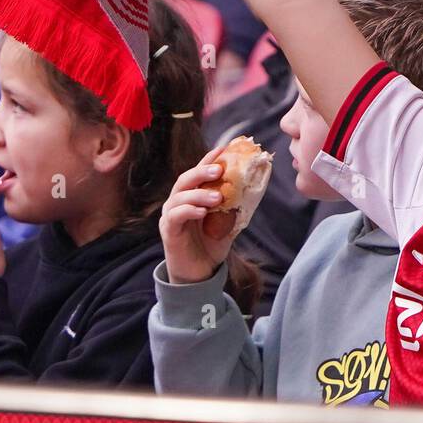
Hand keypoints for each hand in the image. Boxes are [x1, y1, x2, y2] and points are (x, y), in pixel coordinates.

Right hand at [160, 143, 236, 284]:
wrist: (200, 274)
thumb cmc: (211, 245)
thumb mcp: (228, 222)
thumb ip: (235, 206)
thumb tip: (254, 189)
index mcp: (192, 197)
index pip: (198, 173)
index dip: (208, 159)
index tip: (224, 148)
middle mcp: (178, 202)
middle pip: (185, 179)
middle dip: (202, 171)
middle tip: (220, 169)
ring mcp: (171, 216)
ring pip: (179, 196)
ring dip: (199, 193)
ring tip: (218, 197)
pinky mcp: (168, 232)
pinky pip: (175, 216)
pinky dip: (188, 211)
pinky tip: (202, 212)